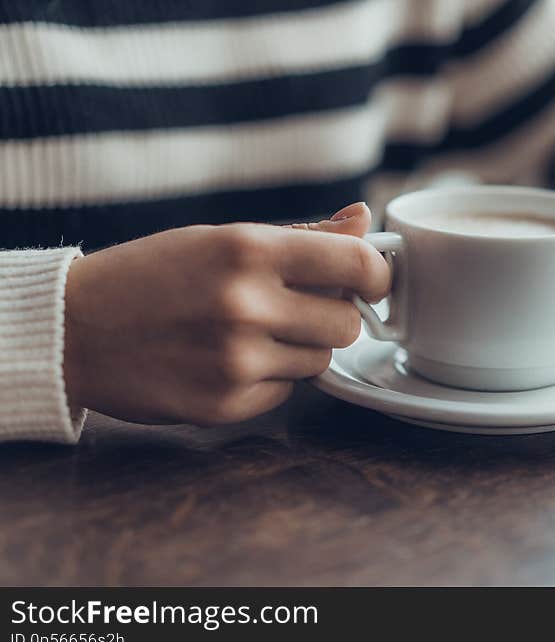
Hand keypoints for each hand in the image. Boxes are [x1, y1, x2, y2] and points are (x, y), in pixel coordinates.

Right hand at [63, 202, 388, 424]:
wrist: (76, 330)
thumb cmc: (153, 274)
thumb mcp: (222, 238)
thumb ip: (302, 235)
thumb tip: (362, 221)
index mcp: (248, 250)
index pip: (356, 264)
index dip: (377, 273)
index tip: (372, 280)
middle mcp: (246, 307)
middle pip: (347, 323)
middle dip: (334, 316)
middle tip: (298, 307)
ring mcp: (236, 362)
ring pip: (320, 361)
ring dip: (300, 348)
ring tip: (251, 332)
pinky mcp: (225, 406)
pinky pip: (285, 392)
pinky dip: (270, 378)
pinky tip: (229, 360)